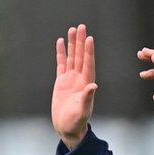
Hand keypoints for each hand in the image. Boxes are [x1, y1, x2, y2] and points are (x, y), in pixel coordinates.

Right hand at [51, 24, 97, 149]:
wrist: (67, 127)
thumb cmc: (76, 122)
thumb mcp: (82, 111)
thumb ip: (87, 98)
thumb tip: (93, 85)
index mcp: (86, 84)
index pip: (88, 63)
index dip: (88, 51)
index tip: (89, 38)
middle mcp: (80, 78)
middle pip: (80, 56)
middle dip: (80, 41)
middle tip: (81, 27)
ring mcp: (70, 79)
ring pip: (72, 57)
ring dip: (72, 44)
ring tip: (71, 30)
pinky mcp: (61, 82)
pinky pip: (61, 64)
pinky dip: (61, 53)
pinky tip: (61, 42)